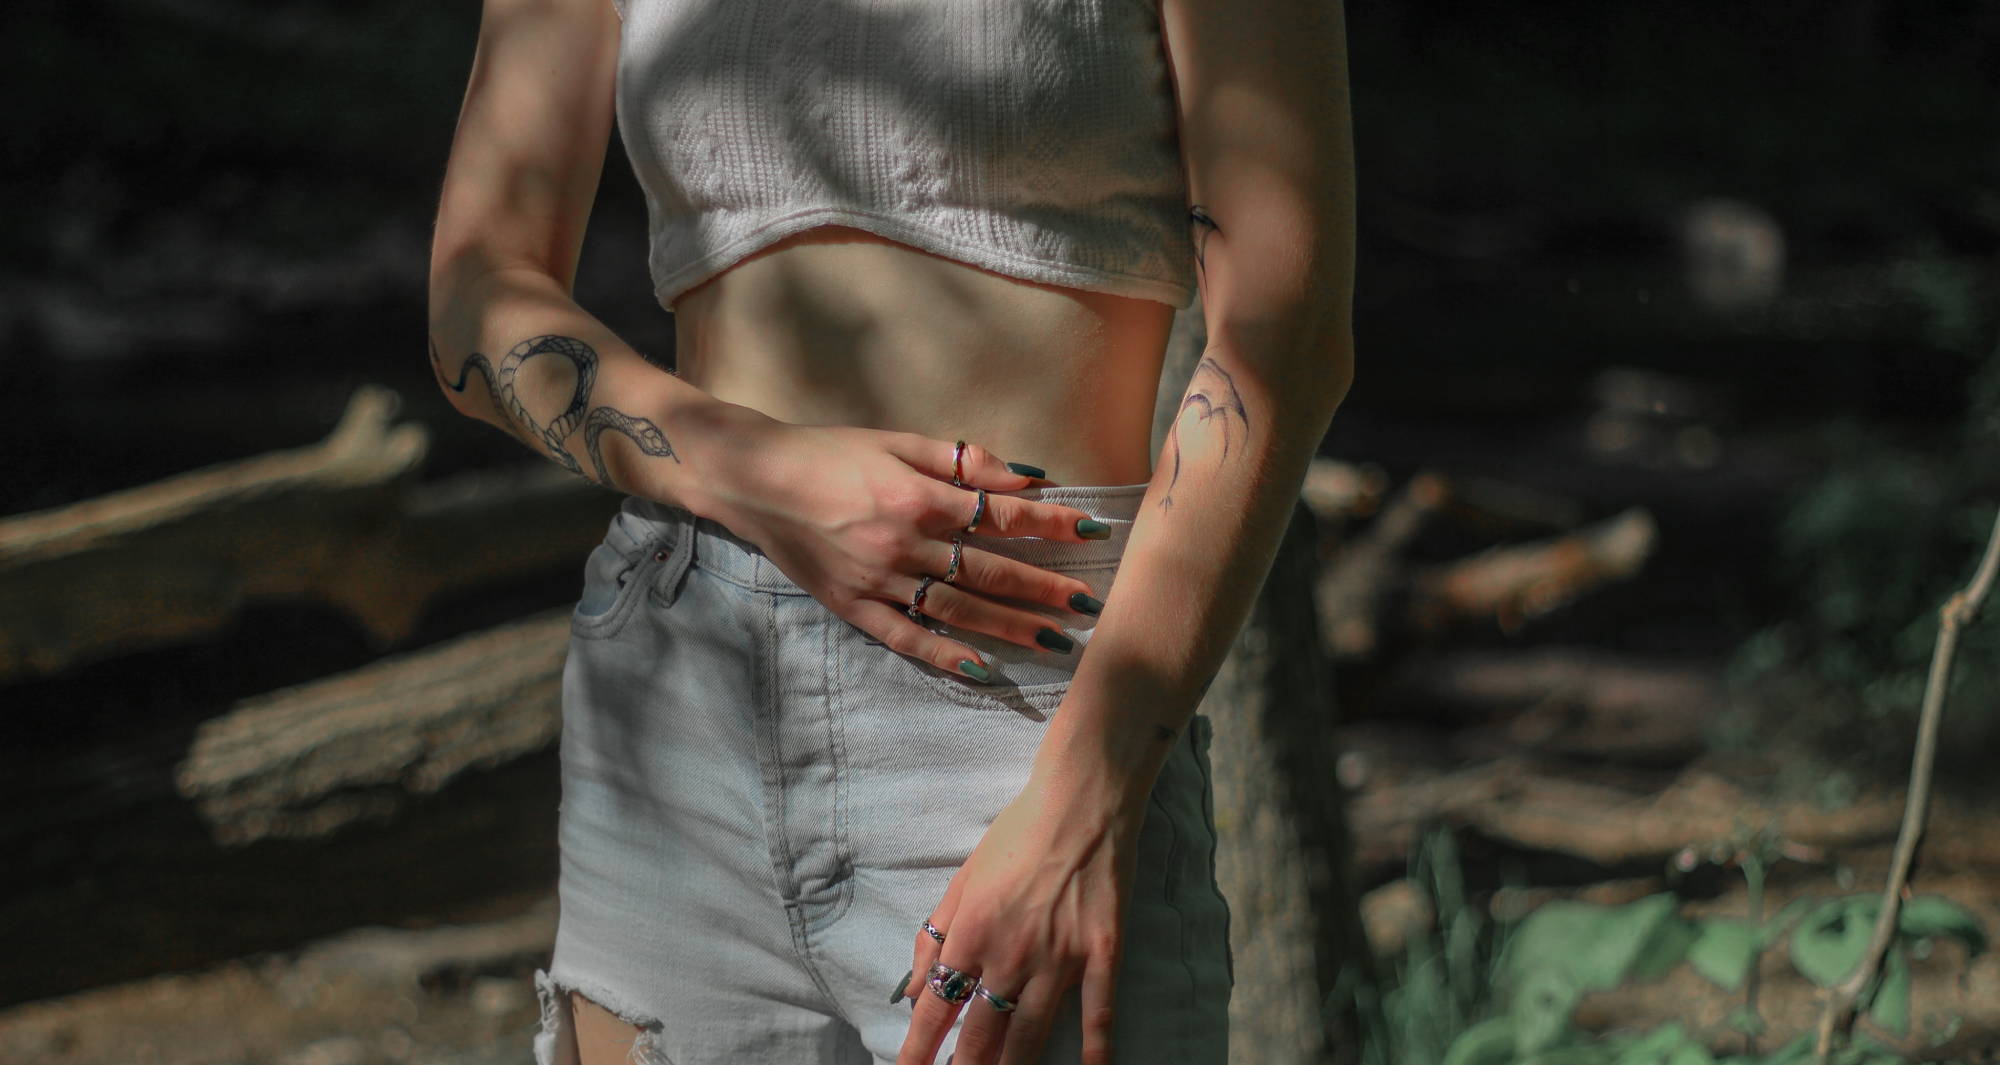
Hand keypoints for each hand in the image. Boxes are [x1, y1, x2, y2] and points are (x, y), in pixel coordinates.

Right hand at [687, 408, 1108, 678]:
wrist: (753, 478)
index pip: (1002, 515)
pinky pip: (906, 638)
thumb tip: (1029, 474)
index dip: (1053, 523)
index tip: (1095, 531)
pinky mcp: (853, 608)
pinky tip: (984, 670)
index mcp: (918, 496)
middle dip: (1046, 588)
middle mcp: (903, 544)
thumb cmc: (830, 451)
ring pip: (957, 611)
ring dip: (1011, 627)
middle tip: (1090, 604)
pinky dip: (945, 656)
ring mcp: (878, 581)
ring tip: (1056, 640)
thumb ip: (964, 459)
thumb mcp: (898, 440)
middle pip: (990, 572)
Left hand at [896, 772, 1144, 1064]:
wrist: (1081, 801)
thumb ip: (934, 935)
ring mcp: (1059, 958)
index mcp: (971, 933)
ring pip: (1030, 1034)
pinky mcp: (1102, 953)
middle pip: (981, 1033)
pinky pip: (1098, 1012)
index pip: (937, 1008)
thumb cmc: (1018, 833)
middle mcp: (1010, 954)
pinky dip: (1095, 1049)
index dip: (919, 1050)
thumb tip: (912, 989)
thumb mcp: (963, 878)